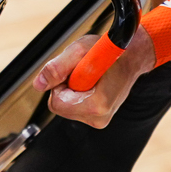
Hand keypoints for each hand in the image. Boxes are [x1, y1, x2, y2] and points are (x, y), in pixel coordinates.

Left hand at [33, 29, 156, 128]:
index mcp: (96, 105)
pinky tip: (93, 84)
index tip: (75, 72)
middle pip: (61, 107)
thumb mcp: (79, 51)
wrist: (131, 57)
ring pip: (67, 108)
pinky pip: (76, 108)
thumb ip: (56, 68)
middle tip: (83, 73)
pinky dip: (79, 95)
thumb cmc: (110, 52)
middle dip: (66, 88)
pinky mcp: (99, 119)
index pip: (57, 103)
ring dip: (73, 91)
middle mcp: (99, 118)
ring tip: (90, 77)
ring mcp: (100, 120)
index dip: (61, 84)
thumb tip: (39, 84)